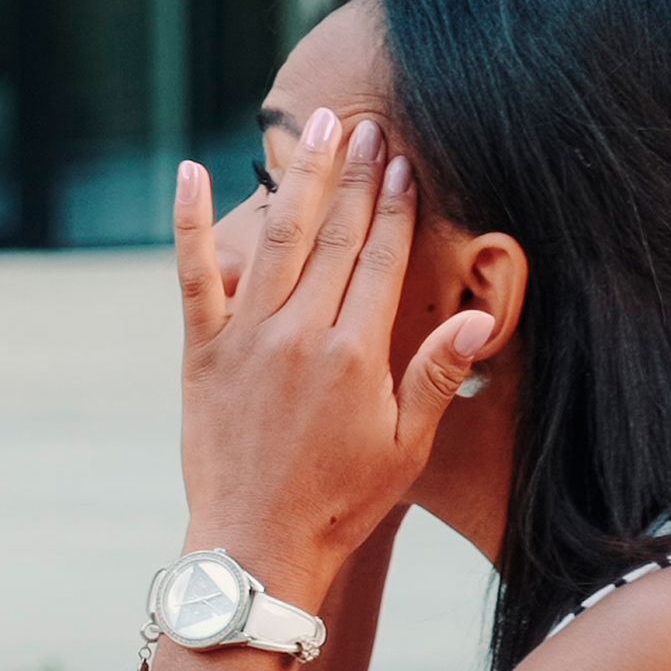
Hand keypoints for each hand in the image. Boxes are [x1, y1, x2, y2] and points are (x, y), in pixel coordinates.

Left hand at [172, 109, 492, 605]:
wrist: (257, 544)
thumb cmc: (341, 502)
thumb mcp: (406, 446)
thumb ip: (437, 375)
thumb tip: (484, 317)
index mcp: (355, 353)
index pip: (383, 259)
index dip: (397, 207)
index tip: (407, 163)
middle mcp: (300, 333)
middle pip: (336, 235)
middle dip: (356, 175)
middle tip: (369, 126)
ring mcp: (246, 337)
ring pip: (278, 238)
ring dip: (301, 177)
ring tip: (319, 127)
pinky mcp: (202, 350)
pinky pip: (193, 274)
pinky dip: (188, 220)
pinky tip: (187, 170)